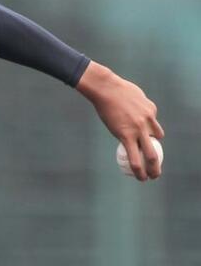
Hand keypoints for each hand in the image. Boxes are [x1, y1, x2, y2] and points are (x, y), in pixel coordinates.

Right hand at [77, 61, 163, 180]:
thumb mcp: (134, 95)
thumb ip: (136, 105)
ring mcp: (139, 128)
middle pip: (157, 144)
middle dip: (157, 160)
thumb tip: (132, 109)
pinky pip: (134, 155)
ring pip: (150, 153)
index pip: (154, 128)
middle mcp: (149, 120)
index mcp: (151, 110)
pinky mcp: (126, 135)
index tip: (143, 144)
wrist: (107, 89)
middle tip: (156, 169)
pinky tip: (139, 176)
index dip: (151, 137)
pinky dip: (138, 168)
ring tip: (150, 177)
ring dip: (152, 167)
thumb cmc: (115, 89)